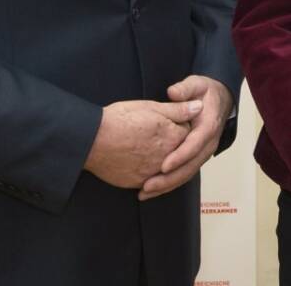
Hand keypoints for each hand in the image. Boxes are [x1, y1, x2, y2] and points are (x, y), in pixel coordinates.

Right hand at [83, 99, 197, 188]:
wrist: (92, 140)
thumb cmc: (120, 120)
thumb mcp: (151, 107)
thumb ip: (178, 109)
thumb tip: (199, 107)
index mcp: (173, 137)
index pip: (187, 133)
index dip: (180, 126)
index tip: (171, 122)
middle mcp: (167, 158)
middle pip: (178, 153)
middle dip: (175, 146)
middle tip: (158, 136)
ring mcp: (152, 173)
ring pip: (166, 170)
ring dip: (164, 163)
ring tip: (151, 152)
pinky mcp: (137, 182)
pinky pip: (150, 181)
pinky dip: (150, 176)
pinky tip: (143, 167)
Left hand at [139, 75, 232, 200]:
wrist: (220, 100)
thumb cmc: (205, 92)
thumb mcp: (197, 84)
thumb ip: (185, 88)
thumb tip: (173, 93)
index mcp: (208, 126)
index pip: (195, 144)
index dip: (180, 156)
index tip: (163, 166)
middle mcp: (208, 143)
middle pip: (191, 166)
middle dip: (169, 179)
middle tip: (148, 186)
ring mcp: (203, 153)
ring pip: (187, 174)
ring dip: (167, 186)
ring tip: (144, 193)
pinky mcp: (196, 158)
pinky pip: (184, 174)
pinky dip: (169, 184)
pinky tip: (151, 190)